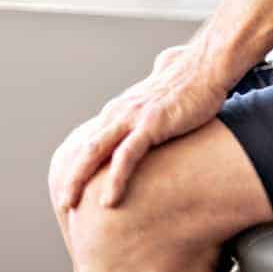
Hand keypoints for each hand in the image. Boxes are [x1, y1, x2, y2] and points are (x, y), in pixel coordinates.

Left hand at [55, 44, 227, 208]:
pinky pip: (126, 156)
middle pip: (85, 148)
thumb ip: (155, 93)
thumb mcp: (165, 89)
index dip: (81, 164)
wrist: (209, 66)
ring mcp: (133, 117)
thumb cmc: (194, 78)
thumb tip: (160, 78)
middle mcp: (120, 111)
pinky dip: (114, 179)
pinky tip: (109, 202)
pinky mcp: (151, 124)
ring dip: (78, 180)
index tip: (76, 186)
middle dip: (70, 176)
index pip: (92, 139)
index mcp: (122, 108)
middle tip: (63, 202)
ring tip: (70, 205)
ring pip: (94, 152)